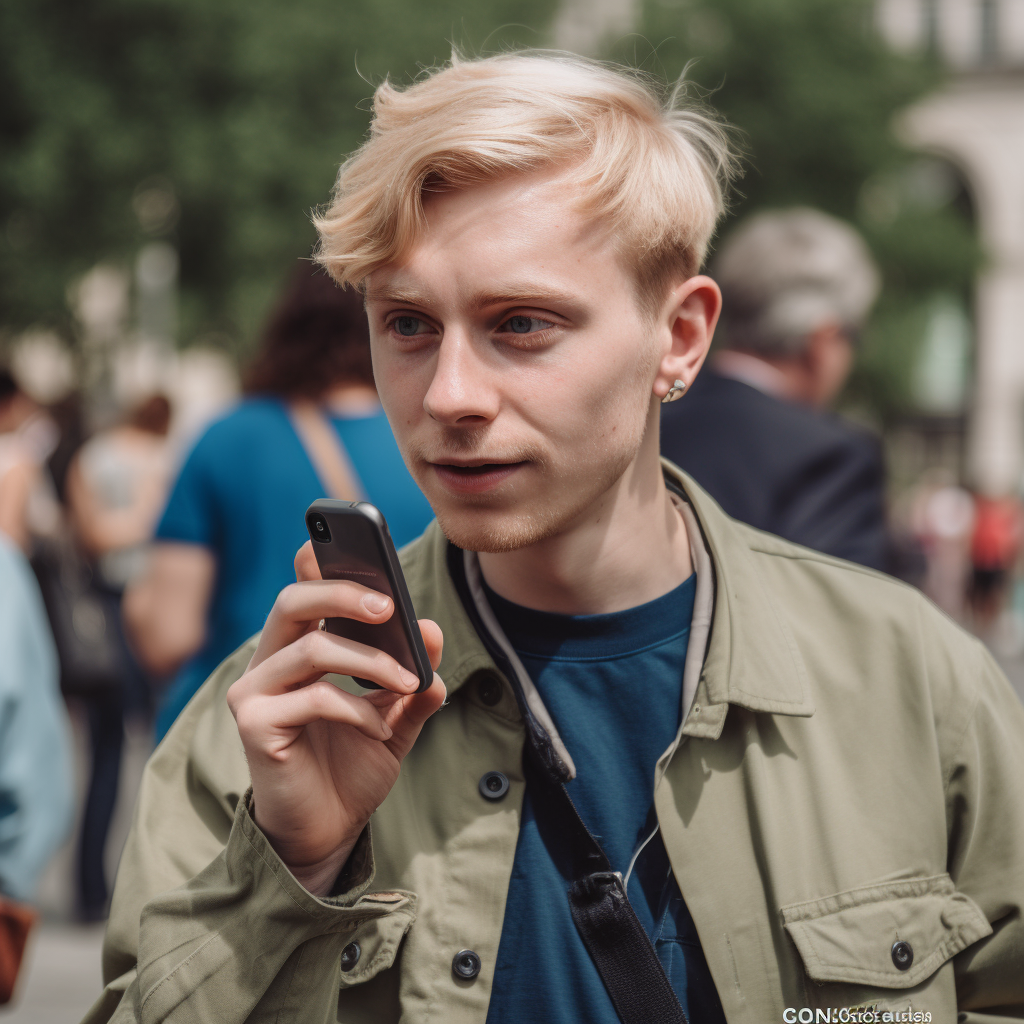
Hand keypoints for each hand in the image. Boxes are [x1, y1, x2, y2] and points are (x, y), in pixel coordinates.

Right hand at [227, 542, 445, 894]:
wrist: (328, 831)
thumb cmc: (352, 768)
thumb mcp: (395, 717)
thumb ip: (413, 677)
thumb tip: (433, 632)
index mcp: (296, 650)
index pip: (300, 590)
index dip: (321, 562)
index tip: (363, 549)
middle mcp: (267, 663)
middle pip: (292, 600)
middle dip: (343, 592)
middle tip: (390, 606)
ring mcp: (254, 693)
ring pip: (311, 645)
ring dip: (371, 660)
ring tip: (408, 680)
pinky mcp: (254, 725)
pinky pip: (314, 697)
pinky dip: (358, 708)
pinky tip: (378, 728)